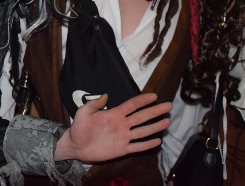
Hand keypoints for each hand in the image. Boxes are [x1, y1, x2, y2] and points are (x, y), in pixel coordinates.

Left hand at [54, 93, 171, 162]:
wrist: (75, 146)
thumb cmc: (79, 127)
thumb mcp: (84, 112)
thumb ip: (95, 104)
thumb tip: (106, 95)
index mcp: (114, 114)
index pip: (132, 105)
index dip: (143, 100)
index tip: (155, 95)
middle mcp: (122, 124)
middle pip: (142, 116)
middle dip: (155, 111)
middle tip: (169, 105)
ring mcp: (123, 137)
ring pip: (143, 131)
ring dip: (155, 126)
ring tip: (167, 121)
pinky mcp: (122, 149)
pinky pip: (137, 146)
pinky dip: (147, 144)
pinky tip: (157, 141)